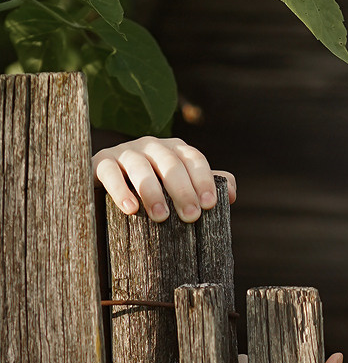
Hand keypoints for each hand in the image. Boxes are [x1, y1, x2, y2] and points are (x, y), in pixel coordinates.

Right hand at [92, 136, 235, 222]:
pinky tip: (130, 209)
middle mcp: (151, 145)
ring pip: (141, 166)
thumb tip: (232, 196)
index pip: (193, 158)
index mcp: (174, 150)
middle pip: (170, 163)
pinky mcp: (101, 162)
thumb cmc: (154, 188)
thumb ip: (206, 186)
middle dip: (183, 190)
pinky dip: (120, 189)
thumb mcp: (180, 186)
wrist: (109, 185)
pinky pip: (110, 172)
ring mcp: (125, 151)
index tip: (210, 204)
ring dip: (152, 191)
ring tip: (162, 217)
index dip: (203, 179)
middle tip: (191, 216)